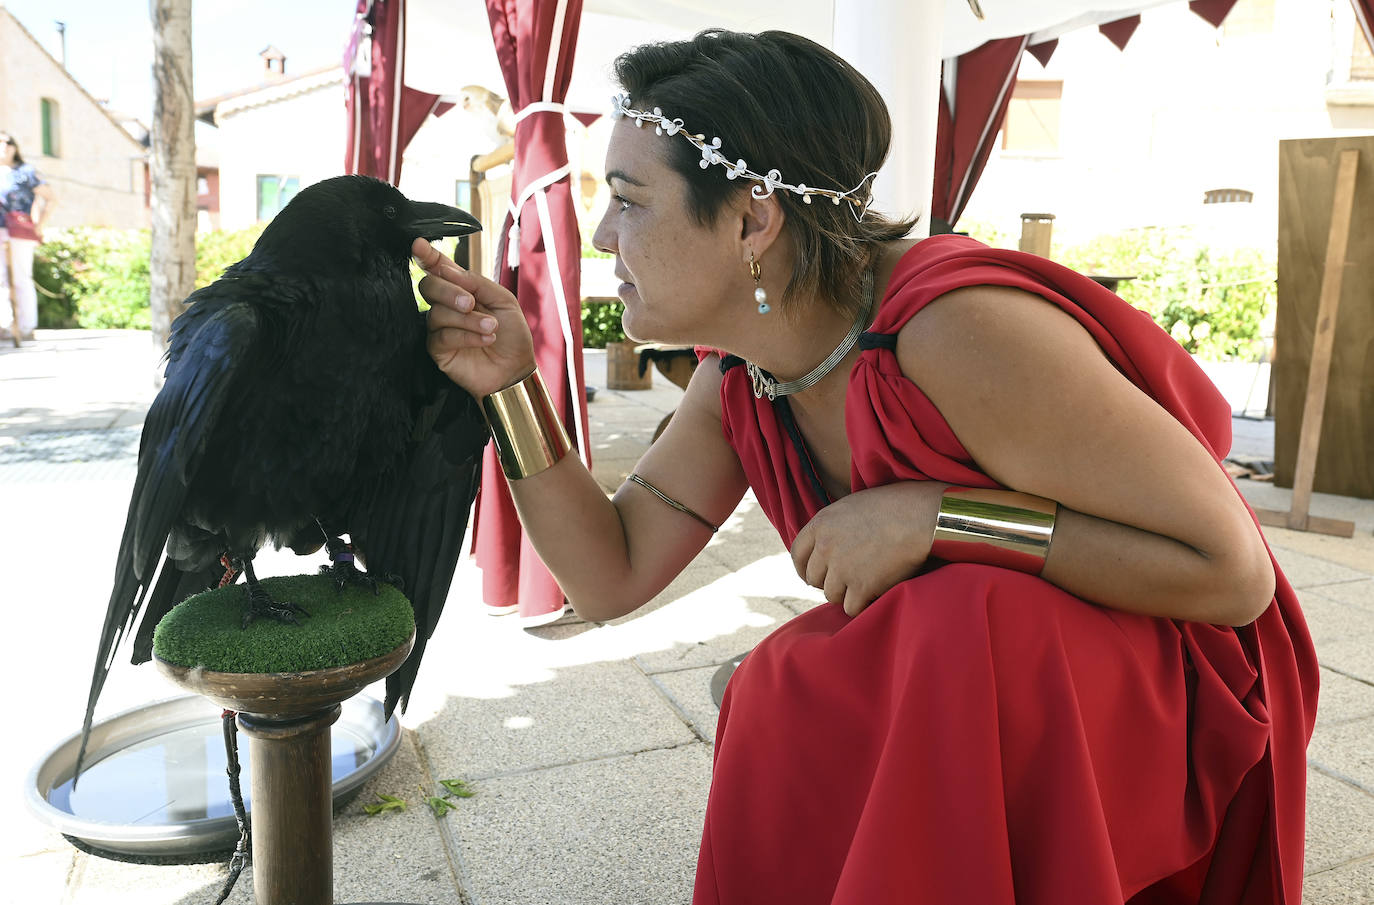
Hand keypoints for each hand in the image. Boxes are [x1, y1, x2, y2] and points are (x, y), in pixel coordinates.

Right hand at [415, 238, 534, 398]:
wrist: (517, 368)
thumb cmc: (512, 334)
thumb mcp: (503, 300)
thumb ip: (476, 282)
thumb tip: (449, 271)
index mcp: (462, 289)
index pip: (438, 268)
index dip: (427, 256)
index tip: (419, 245)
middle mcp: (447, 306)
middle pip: (429, 287)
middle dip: (449, 291)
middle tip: (471, 303)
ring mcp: (440, 328)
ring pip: (437, 313)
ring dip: (467, 319)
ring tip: (490, 327)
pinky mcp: (438, 350)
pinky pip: (442, 336)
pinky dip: (466, 335)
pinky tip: (485, 339)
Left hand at [790, 482, 945, 616]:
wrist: (923, 517)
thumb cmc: (897, 506)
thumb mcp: (854, 507)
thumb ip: (835, 527)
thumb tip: (826, 548)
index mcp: (821, 523)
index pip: (797, 554)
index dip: (804, 569)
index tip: (814, 577)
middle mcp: (825, 546)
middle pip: (814, 579)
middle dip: (829, 583)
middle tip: (849, 583)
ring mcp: (842, 568)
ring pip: (832, 596)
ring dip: (848, 594)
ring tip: (869, 584)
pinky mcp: (861, 586)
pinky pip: (852, 608)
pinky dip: (863, 605)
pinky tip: (877, 594)